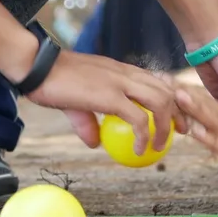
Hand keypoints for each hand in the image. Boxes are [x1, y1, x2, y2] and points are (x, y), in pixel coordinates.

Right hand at [23, 50, 181, 153]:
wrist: (38, 67)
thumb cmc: (52, 80)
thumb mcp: (75, 103)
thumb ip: (87, 121)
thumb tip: (94, 142)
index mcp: (120, 70)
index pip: (156, 80)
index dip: (170, 99)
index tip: (173, 117)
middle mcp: (125, 73)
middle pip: (166, 89)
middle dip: (179, 112)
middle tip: (179, 133)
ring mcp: (120, 83)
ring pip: (160, 101)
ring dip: (165, 126)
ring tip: (160, 146)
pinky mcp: (110, 96)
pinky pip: (138, 118)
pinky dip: (144, 136)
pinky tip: (140, 149)